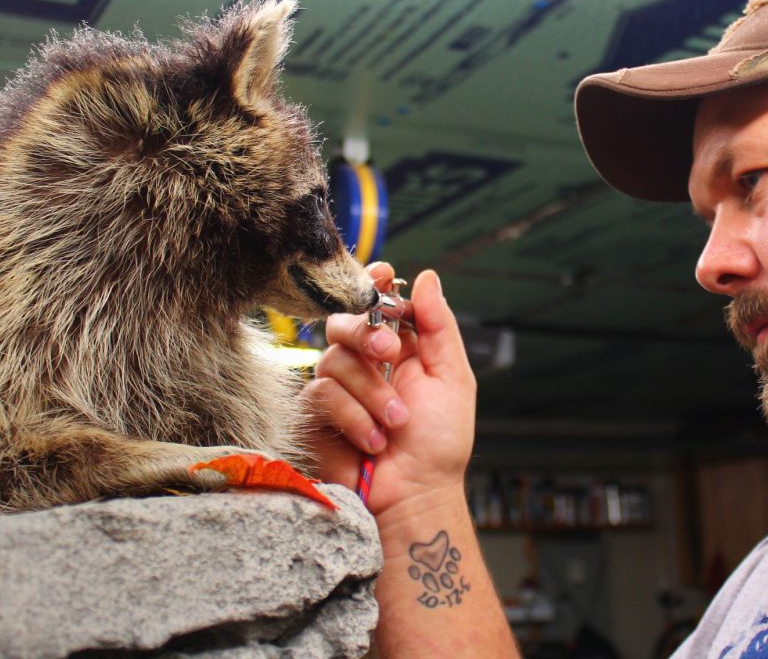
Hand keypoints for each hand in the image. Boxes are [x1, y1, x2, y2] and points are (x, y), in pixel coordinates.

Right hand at [301, 263, 476, 516]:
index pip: (375, 302)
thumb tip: (427, 277)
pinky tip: (373, 442)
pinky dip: (354, 418)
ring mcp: (336, 387)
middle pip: (342, 320)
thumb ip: (438, 326)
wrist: (416, 494)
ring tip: (396, 424)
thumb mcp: (452, 378)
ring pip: (334, 359)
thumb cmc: (440, 443)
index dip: (373, 282)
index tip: (384, 274)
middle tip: (390, 353)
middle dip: (366, 333)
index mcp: (398, 346)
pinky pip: (322, 395)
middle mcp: (363, 361)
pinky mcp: (315, 415)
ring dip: (372, 393)